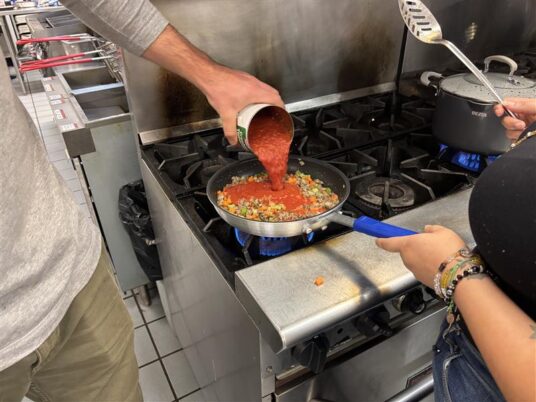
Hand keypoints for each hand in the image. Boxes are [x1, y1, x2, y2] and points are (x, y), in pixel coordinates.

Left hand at [143, 26, 283, 145]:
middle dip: (276, 106)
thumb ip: (230, 130)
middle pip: (274, 94)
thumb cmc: (218, 89)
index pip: (277, 100)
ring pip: (266, 89)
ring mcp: (251, 79)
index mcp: (257, 92)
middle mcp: (256, 84)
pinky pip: (258, 87)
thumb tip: (233, 140)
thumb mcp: (226, 114)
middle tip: (275, 116)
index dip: (282, 109)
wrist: (208, 74)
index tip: (283, 117)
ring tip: (266, 111)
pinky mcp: (244, 78)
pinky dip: (260, 95)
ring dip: (268, 99)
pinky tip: (252, 103)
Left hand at [376, 225, 465, 287]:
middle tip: (431, 244)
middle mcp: (408, 259)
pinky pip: (424, 269)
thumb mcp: (443, 232)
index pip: (389, 242)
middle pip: (407, 250)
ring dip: (424, 257)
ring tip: (441, 255)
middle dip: (416, 247)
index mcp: (407, 244)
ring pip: (416, 260)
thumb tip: (427, 230)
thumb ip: (432, 229)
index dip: (382, 240)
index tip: (378, 239)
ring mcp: (414, 271)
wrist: (459, 275)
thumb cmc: (450, 252)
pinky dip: (430, 267)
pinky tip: (443, 264)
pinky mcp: (422, 280)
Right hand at [494, 97, 535, 139]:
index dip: (500, 107)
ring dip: (514, 132)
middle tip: (520, 124)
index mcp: (526, 107)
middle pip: (504, 118)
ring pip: (507, 130)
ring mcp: (520, 129)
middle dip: (510, 123)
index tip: (499, 112)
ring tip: (524, 131)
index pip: (507, 104)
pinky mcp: (520, 139)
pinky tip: (523, 136)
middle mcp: (522, 117)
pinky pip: (510, 140)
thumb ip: (524, 104)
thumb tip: (507, 103)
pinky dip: (516, 139)